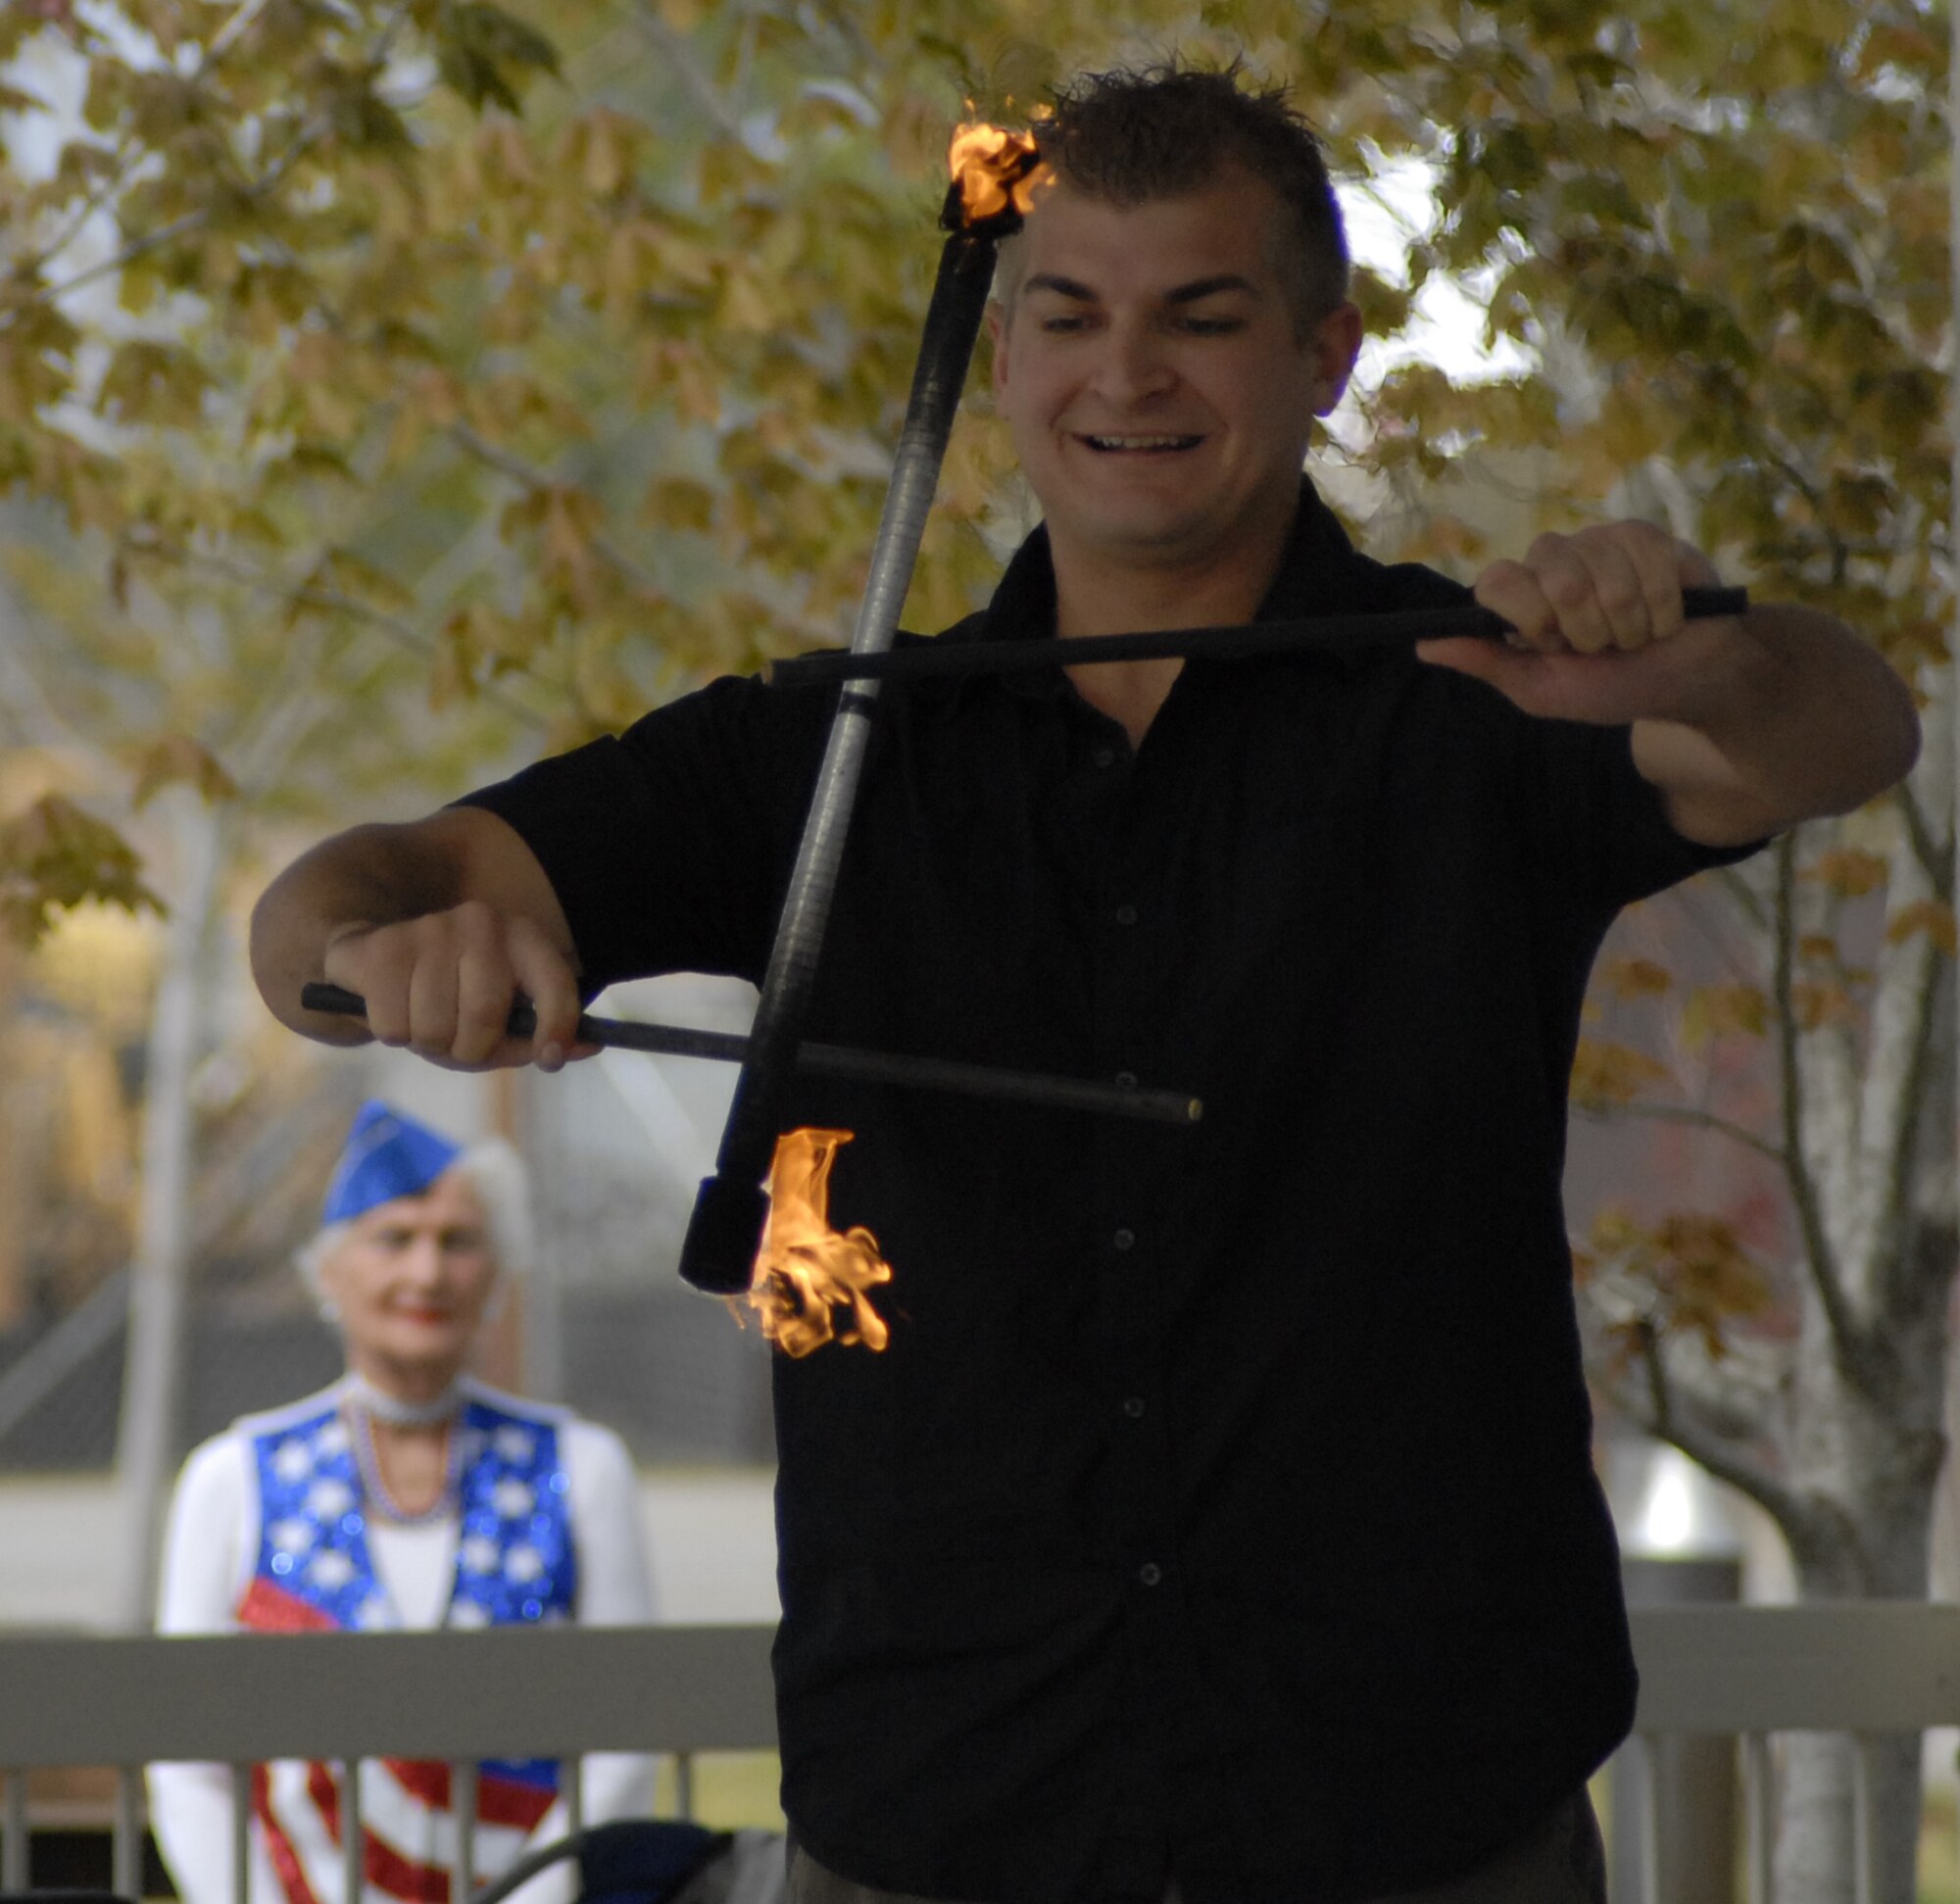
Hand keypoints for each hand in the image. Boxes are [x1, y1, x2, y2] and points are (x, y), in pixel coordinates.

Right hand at [320, 901, 591, 1071]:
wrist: (376, 956)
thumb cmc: (451, 999)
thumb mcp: (500, 1020)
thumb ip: (538, 1036)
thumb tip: (589, 1047)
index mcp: (523, 938)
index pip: (556, 984)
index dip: (558, 1028)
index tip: (549, 1059)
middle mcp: (482, 923)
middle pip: (485, 1015)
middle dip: (470, 1049)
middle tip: (458, 1043)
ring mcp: (432, 929)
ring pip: (435, 1027)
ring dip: (428, 1044)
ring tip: (424, 1022)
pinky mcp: (385, 947)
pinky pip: (393, 1026)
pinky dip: (393, 1035)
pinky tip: (395, 1008)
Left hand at [1415, 521, 1751, 725]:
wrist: (1683, 681)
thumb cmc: (1610, 685)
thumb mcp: (1541, 689)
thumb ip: (1486, 663)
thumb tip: (1423, 646)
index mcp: (1520, 594)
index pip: (1497, 582)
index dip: (1531, 618)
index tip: (1553, 645)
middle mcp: (1552, 559)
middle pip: (1556, 580)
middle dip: (1588, 631)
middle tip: (1601, 645)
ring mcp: (1598, 541)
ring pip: (1609, 579)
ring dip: (1629, 626)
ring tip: (1634, 634)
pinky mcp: (1646, 535)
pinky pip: (1651, 568)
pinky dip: (1661, 610)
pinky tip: (1664, 617)